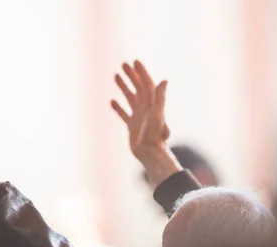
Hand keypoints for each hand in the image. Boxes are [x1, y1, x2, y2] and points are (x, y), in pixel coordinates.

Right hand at [111, 60, 180, 185]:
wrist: (149, 154)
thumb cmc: (154, 136)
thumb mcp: (157, 115)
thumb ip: (160, 98)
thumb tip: (164, 80)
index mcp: (152, 104)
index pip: (146, 84)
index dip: (141, 72)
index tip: (134, 62)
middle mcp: (146, 108)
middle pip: (138, 88)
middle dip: (131, 75)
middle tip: (122, 64)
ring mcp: (139, 117)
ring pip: (130, 98)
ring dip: (123, 87)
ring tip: (115, 76)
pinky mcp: (132, 126)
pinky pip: (124, 113)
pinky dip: (118, 107)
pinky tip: (112, 101)